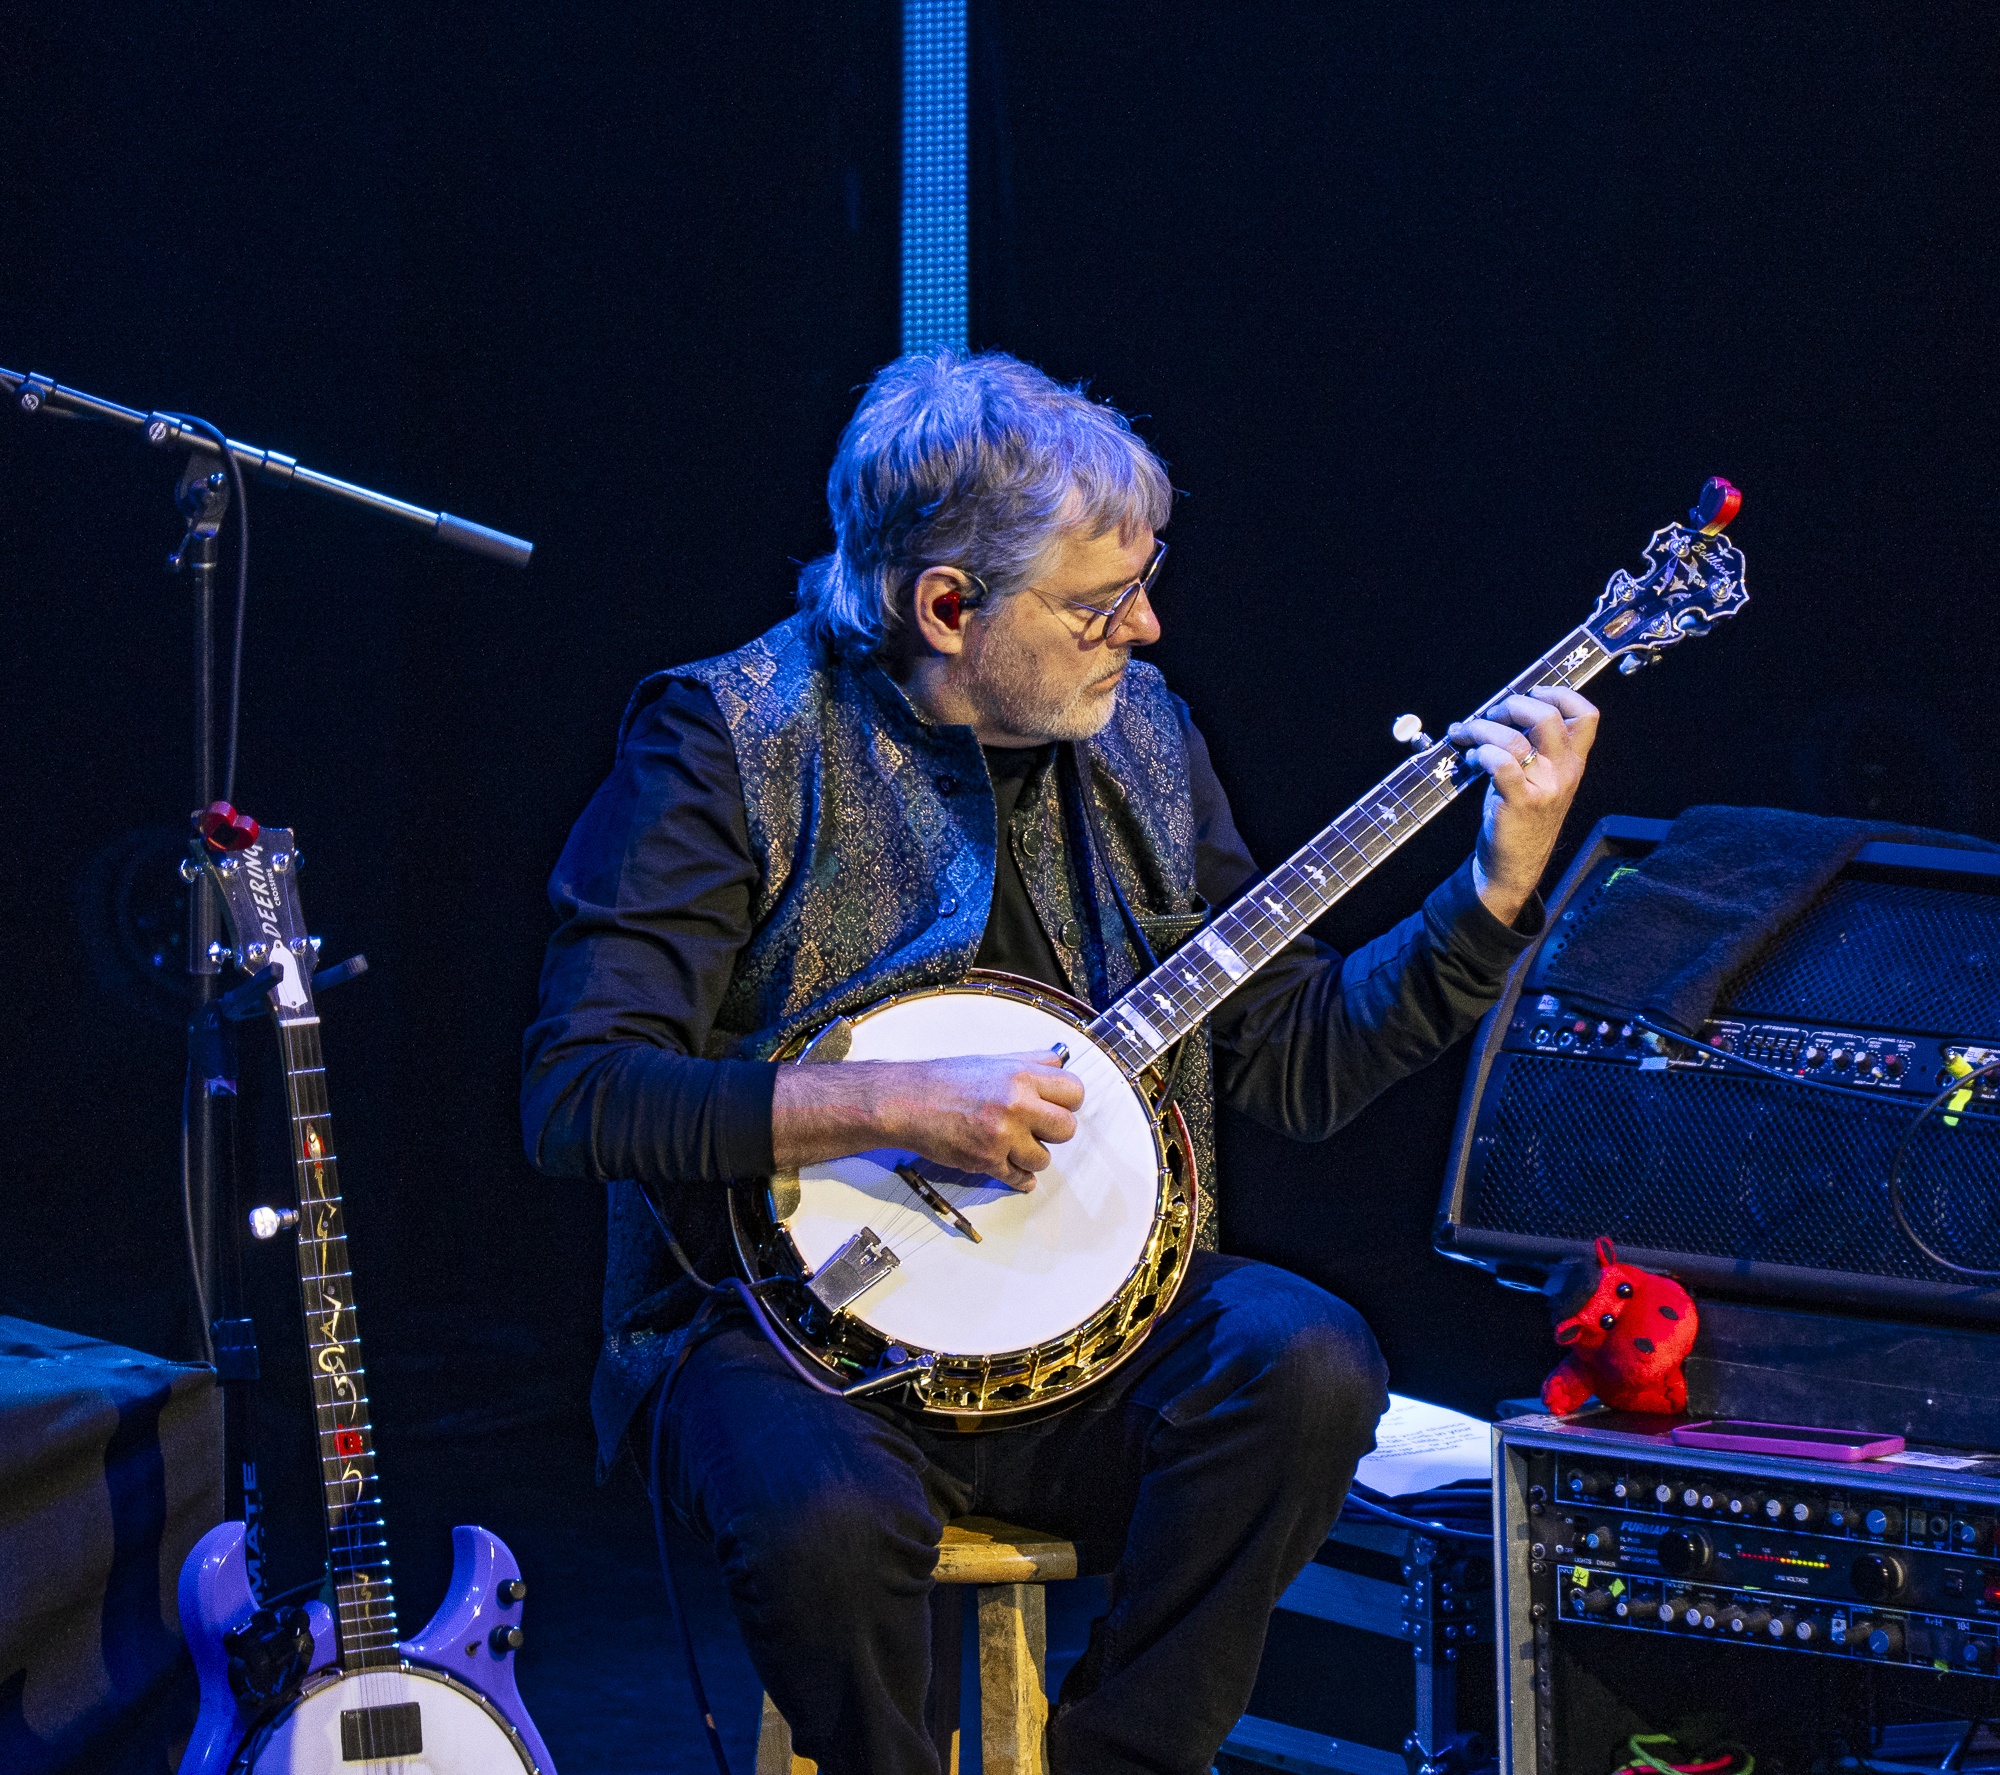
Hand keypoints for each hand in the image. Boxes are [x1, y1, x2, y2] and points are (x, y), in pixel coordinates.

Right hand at [772, 1049, 1084, 1190]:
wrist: (907, 1101)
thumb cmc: (947, 1079)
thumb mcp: (993, 1060)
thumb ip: (1032, 1062)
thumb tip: (1061, 1061)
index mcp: (1021, 1075)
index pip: (1075, 1091)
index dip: (1067, 1101)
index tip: (1056, 1105)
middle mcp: (1017, 1104)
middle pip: (1068, 1128)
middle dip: (1053, 1131)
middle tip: (1035, 1128)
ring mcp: (1003, 1136)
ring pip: (1045, 1159)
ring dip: (1032, 1156)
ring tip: (1013, 1145)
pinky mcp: (987, 1161)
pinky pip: (1022, 1180)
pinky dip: (1018, 1178)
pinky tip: (1009, 1166)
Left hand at [1445, 685, 1597, 924]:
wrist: (1514, 865)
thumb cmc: (1519, 816)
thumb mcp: (1538, 778)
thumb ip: (1531, 747)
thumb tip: (1498, 711)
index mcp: (1573, 761)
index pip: (1587, 715)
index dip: (1559, 694)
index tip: (1530, 693)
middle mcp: (1565, 772)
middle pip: (1548, 717)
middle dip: (1511, 706)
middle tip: (1491, 717)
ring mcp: (1545, 787)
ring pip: (1515, 739)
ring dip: (1481, 729)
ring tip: (1467, 737)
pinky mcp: (1520, 802)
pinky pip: (1500, 764)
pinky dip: (1480, 753)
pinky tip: (1471, 759)